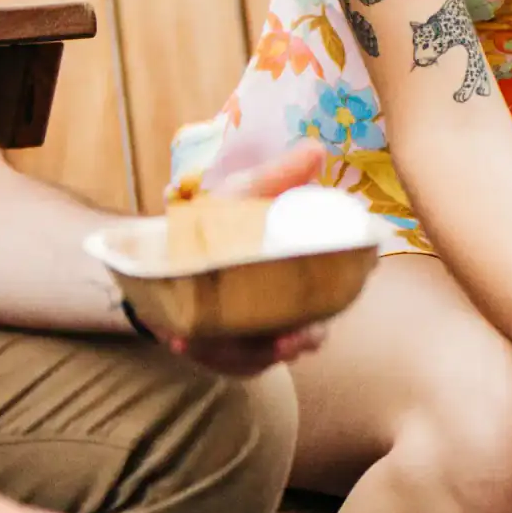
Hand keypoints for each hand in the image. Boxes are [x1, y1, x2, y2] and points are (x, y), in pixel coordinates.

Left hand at [151, 140, 332, 376]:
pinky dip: (202, 354)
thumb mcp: (244, 195)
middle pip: (310, 335)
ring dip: (242, 355)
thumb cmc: (216, 222)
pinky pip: (222, 363)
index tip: (335, 297)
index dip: (345, 291)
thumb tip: (317, 149)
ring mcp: (259, 337)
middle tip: (288, 340)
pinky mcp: (226, 353)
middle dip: (301, 341)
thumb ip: (278, 176)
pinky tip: (181, 341)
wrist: (166, 250)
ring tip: (211, 339)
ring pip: (263, 357)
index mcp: (305, 275)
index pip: (340, 289)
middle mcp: (290, 312)